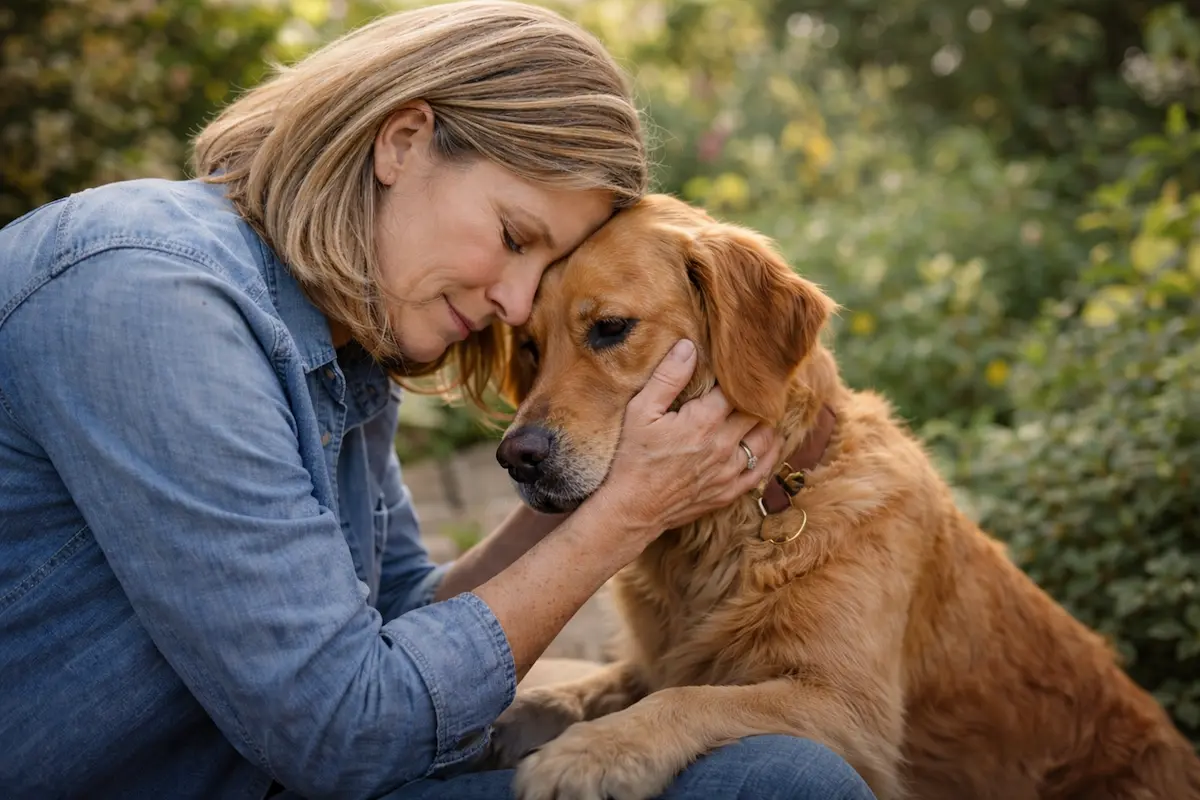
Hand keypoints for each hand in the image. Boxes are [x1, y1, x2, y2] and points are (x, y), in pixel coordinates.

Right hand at [590, 339, 783, 540]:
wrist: (631, 508)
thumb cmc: (632, 457)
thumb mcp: (640, 411)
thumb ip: (667, 378)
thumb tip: (689, 347)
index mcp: (702, 422)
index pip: (736, 389)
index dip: (737, 377)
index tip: (734, 369)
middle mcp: (722, 446)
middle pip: (756, 412)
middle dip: (755, 397)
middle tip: (751, 386)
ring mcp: (729, 471)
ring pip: (766, 439)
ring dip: (764, 422)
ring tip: (758, 409)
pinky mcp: (729, 491)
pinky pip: (762, 469)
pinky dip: (768, 452)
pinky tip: (764, 441)